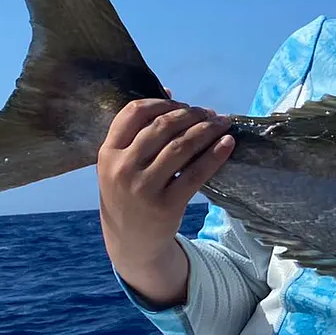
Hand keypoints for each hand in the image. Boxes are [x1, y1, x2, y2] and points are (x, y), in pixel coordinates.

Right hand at [98, 97, 233, 307]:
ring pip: (181, 147)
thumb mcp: (120, 164)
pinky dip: (215, 155)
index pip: (133, 112)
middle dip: (191, 114)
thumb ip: (137, 132)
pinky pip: (196, 173)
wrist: (131, 242)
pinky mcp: (166, 205)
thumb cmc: (128, 194)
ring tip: (222, 124)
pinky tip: (228, 144)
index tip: (182, 103)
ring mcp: (143, 188)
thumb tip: (169, 91)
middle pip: (163, 126)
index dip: (162, 102)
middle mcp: (122, 168)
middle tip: (209, 113)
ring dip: (207, 130)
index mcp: (107, 153)